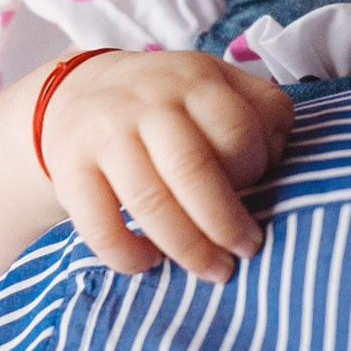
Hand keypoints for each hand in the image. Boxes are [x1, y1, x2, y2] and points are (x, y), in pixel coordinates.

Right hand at [38, 50, 294, 282]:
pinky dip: (127, 254)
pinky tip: (149, 262)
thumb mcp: (214, 82)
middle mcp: (147, 103)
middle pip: (192, 168)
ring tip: (213, 270)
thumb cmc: (168, 101)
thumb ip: (259, 108)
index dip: (255, 168)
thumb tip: (280, 158)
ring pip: (148, 201)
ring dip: (187, 247)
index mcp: (193, 79)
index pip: (235, 127)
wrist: (78, 91)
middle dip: (226, 221)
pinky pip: (98, 224)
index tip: (260, 190)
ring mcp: (105, 135)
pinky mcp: (70, 169)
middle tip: (247, 250)